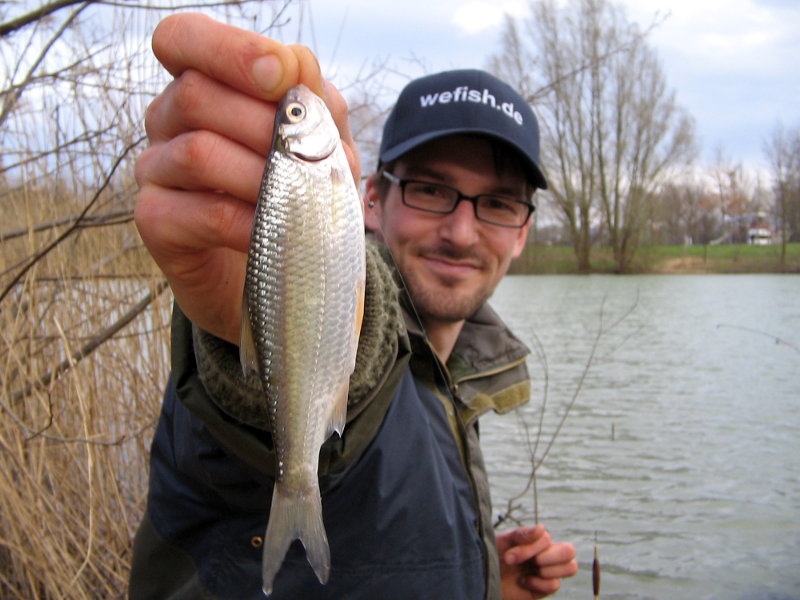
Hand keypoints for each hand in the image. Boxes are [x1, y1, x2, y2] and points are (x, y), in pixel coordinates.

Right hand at [134, 13, 359, 343]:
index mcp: (202, 86)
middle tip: (304, 157)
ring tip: (297, 199)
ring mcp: (155, 171)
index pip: (183, 39)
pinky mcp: (156, 222)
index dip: (229, 50)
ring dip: (261, 176)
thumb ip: (314, 101)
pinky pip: (203, 212)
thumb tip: (295, 62)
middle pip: (194, 94)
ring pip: (197, 152)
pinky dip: (251, 223)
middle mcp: (167, 121)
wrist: (281, 273)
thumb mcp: (322, 144)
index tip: (282, 76)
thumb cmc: (298, 196)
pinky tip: (275, 232)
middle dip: (263, 125)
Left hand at [496, 524, 577, 598]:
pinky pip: (555, 585)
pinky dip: (538, 584)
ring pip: (571, 567)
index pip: (548, 539)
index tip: (510, 556)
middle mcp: (546, 554)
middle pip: (570, 550)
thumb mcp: (503, 542)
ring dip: (550, 570)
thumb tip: (541, 528)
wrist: (484, 578)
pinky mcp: (544, 588)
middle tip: (534, 562)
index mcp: (537, 540)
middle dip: (551, 556)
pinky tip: (523, 582)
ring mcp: (547, 571)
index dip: (531, 548)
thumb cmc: (493, 556)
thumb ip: (521, 534)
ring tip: (532, 571)